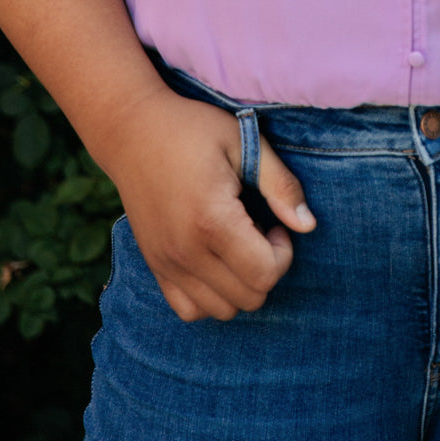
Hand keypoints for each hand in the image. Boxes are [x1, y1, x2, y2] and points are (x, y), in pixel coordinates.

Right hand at [102, 86, 315, 321]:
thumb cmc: (192, 129)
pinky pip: (189, 310)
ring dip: (241, 283)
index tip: (274, 221)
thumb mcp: (244, 141)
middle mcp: (185, 252)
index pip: (265, 274)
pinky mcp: (154, 267)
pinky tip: (215, 260)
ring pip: (222, 311)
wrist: (131, 130)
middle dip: (266, 267)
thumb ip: (280, 184)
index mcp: (211, 220)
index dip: (283, 252)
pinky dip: (210, 296)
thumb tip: (308, 225)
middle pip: (249, 298)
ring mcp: (166, 264)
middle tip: (257, 229)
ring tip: (236, 242)